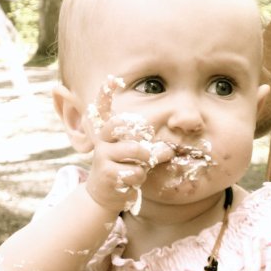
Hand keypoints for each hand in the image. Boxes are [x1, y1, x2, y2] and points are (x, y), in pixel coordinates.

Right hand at [85, 82, 173, 210]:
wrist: (106, 192)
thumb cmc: (125, 166)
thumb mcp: (136, 153)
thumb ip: (151, 146)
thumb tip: (168, 149)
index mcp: (108, 130)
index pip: (103, 108)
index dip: (106, 92)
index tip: (113, 78)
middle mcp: (102, 139)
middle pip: (128, 127)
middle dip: (146, 140)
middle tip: (148, 152)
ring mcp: (102, 155)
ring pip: (137, 151)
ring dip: (145, 163)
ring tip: (138, 169)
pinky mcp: (106, 172)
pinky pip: (135, 171)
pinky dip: (138, 178)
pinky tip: (129, 181)